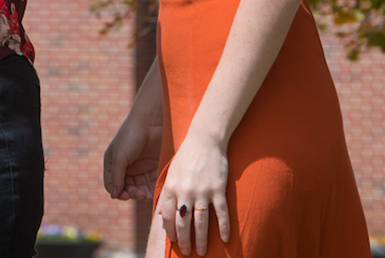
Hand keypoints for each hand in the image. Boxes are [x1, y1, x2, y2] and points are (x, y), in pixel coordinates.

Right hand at [104, 117, 161, 202]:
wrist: (150, 122)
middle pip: (126, 187)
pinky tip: (154, 193)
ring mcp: (139, 167)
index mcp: (112, 163)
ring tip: (147, 195)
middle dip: (131, 193)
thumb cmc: (131, 136)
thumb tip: (113, 196)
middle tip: (139, 194)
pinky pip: (150, 183)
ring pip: (138, 187)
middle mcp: (125, 166)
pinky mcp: (152, 166)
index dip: (117, 192)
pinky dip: (152, 189)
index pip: (111, 184)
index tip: (126, 195)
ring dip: (142, 194)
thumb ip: (117, 177)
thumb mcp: (120, 157)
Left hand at [156, 132, 229, 256]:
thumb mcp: (171, 173)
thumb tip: (159, 215)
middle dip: (184, 241)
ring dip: (201, 240)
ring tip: (202, 252)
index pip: (167, 216)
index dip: (170, 231)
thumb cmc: (186, 157)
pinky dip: (224, 227)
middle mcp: (185, 191)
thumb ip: (166, 193)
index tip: (174, 241)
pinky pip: (221, 212)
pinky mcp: (218, 188)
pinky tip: (225, 239)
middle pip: (183, 223)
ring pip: (201, 222)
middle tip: (187, 252)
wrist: (204, 139)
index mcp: (171, 187)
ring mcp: (202, 190)